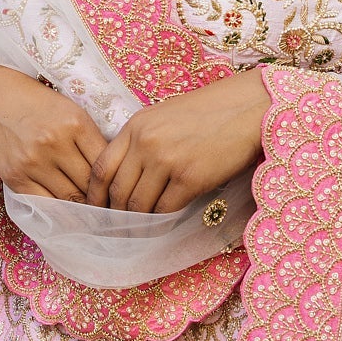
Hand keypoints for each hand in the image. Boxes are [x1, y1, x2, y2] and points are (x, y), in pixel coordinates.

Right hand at [0, 63, 107, 201]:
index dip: (115, 183)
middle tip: (110, 209)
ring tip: (91, 213)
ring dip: (81, 208)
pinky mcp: (15, 177)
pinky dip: (59, 211)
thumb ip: (91, 139)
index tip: (119, 192)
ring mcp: (33, 162)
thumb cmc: (38, 105)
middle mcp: (54, 143)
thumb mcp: (70, 110)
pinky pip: (45, 204)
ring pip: (69, 199)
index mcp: (75, 123)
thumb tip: (115, 174)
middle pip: (89, 186)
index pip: (105, 165)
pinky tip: (67, 213)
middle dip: (101, 200)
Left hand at [86, 68, 268, 214]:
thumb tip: (125, 178)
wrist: (246, 109)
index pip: (101, 168)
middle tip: (116, 228)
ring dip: (137, 222)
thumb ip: (139, 142)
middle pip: (117, 191)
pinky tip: (162, 225)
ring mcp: (167, 161)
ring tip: (138, 231)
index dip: (95, 195)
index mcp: (135, 126)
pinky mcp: (190, 178)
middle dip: (114, 214)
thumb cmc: (207, 113)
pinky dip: (161, 222)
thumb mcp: (162, 118)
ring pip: (139, 204)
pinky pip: (166, 209)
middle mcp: (146, 143)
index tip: (96, 210)